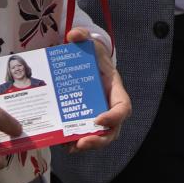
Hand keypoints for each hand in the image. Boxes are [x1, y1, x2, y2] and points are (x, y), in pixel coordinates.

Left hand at [63, 26, 132, 152]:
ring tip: (69, 147)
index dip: (114, 117)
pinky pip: (82, 135)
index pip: (122, 108)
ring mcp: (97, 116)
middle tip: (82, 142)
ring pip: (98, 137)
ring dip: (85, 144)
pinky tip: (61, 143)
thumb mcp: (91, 45)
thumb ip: (83, 37)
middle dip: (99, 140)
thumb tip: (74, 35)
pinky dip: (73, 141)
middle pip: (112, 130)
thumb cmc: (93, 57)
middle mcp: (109, 107)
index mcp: (115, 91)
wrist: (85, 64)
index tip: (98, 120)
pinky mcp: (84, 120)